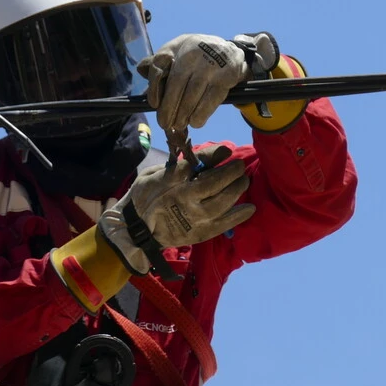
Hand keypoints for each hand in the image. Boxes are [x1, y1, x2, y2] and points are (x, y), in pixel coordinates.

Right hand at [97, 144, 254, 274]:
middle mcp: (185, 200)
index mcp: (171, 183)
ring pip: (222, 202)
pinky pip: (224, 224)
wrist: (135, 230)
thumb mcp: (155, 175)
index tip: (228, 151)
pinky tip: (250, 207)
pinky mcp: (200, 234)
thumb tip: (201, 156)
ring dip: (236, 190)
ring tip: (244, 181)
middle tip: (239, 165)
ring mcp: (194, 218)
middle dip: (231, 172)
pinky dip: (239, 216)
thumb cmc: (144, 197)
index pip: (198, 166)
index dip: (214, 156)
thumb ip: (179, 166)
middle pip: (214, 183)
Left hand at [139, 34, 247, 130]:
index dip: (154, 86)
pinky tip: (195, 122)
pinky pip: (212, 98)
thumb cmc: (195, 55)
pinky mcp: (226, 77)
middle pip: (176, 83)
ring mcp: (211, 65)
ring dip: (183, 113)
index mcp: (177, 47)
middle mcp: (193, 54)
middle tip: (164, 124)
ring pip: (193, 93)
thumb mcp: (177, 51)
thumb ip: (159, 61)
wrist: (230, 51)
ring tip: (178, 125)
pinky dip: (202, 113)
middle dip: (168, 107)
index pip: (160, 65)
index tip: (154, 104)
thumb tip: (141, 70)